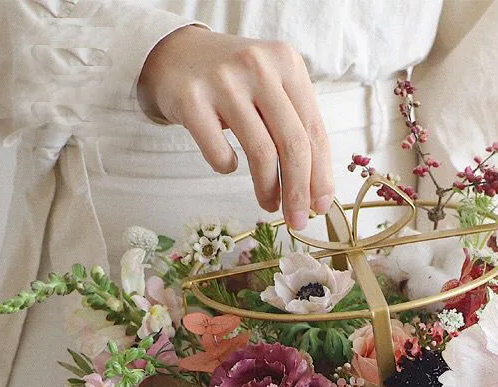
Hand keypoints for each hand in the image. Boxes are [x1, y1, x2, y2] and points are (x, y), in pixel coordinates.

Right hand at [137, 26, 333, 228]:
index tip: (321, 206)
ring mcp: (223, 80)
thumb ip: (296, 128)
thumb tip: (316, 192)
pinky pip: (219, 152)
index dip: (321, 175)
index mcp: (286, 63)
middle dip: (299, 191)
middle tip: (297, 219)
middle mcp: (258, 66)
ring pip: (261, 152)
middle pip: (292, 145)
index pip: (314, 131)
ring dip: (268, 189)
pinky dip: (227, 167)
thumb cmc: (235, 83)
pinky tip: (229, 164)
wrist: (176, 54)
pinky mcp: (191, 99)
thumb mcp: (272, 90)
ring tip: (268, 203)